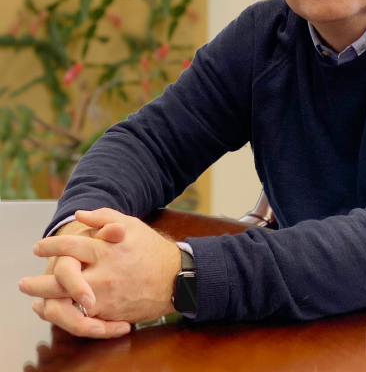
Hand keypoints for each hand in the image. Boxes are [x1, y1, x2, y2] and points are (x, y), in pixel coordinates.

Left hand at [20, 208, 181, 337]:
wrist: (175, 278)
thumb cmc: (151, 249)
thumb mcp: (132, 225)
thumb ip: (105, 217)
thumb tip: (80, 215)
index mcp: (107, 249)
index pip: (69, 245)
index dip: (50, 246)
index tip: (38, 248)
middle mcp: (103, 273)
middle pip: (61, 277)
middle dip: (37, 282)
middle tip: (24, 283)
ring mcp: (105, 295)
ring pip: (65, 302)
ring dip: (45, 302)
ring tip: (35, 300)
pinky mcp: (109, 313)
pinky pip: (79, 317)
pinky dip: (63, 315)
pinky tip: (55, 311)